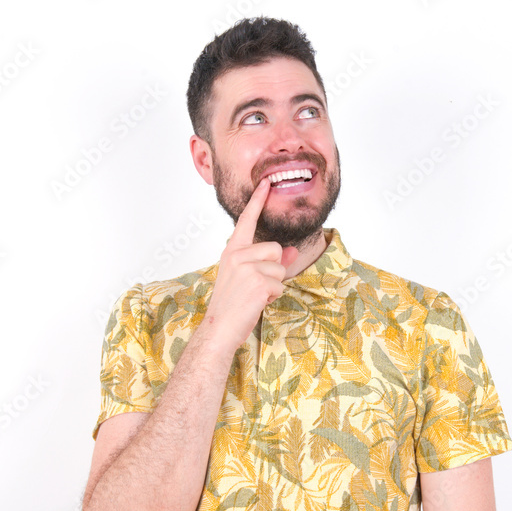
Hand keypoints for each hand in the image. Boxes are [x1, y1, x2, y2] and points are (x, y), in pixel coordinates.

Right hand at [199, 178, 298, 352]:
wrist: (219, 328)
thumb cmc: (232, 305)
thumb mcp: (248, 278)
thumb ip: (270, 262)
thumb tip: (291, 251)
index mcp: (232, 251)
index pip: (246, 220)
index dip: (257, 201)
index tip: (266, 183)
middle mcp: (237, 254)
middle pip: (275, 248)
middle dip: (274, 269)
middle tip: (255, 287)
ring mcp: (247, 267)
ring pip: (280, 267)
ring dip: (274, 285)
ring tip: (254, 296)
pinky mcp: (258, 281)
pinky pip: (280, 284)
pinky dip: (274, 296)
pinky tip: (256, 303)